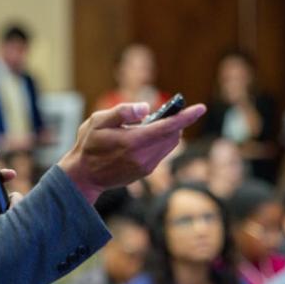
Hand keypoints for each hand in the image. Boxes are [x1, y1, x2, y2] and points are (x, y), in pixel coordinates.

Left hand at [0, 169, 22, 236]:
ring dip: (18, 215)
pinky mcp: (7, 235)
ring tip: (10, 223)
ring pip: (17, 214)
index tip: (11, 174)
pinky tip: (18, 232)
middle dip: (16, 201)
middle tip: (12, 210)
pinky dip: (21, 228)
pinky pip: (18, 228)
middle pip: (11, 199)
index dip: (3, 178)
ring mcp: (0, 223)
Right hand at [58, 102, 205, 203]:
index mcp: (132, 142)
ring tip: (151, 123)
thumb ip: (122, 112)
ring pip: (169, 144)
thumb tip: (146, 108)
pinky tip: (146, 136)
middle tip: (166, 110)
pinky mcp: (145, 172)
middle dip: (174, 121)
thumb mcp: (97, 121)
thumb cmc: (88, 145)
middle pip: (172, 135)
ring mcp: (145, 167)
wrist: (83, 176)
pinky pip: (161, 153)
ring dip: (168, 131)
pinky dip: (161, 141)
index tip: (200, 108)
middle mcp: (142, 157)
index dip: (185, 117)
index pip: (167, 127)